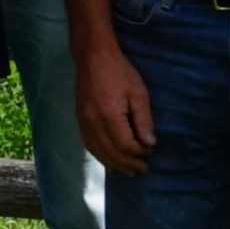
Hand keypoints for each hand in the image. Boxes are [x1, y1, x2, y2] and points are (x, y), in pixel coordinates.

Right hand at [73, 38, 156, 176]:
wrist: (92, 58)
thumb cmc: (120, 72)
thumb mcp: (138, 93)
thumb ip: (144, 120)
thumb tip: (149, 144)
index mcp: (110, 116)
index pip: (125, 145)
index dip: (138, 154)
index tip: (150, 154)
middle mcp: (94, 123)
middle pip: (111, 153)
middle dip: (128, 164)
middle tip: (142, 169)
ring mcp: (84, 123)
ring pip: (98, 152)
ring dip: (114, 164)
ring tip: (128, 170)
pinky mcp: (79, 121)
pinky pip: (89, 145)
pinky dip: (100, 156)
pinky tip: (110, 160)